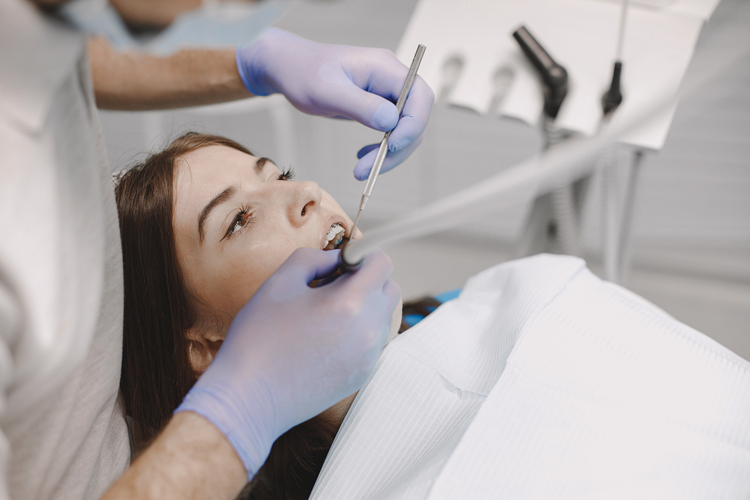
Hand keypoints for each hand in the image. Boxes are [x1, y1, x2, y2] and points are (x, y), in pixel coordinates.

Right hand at [176, 248, 399, 477]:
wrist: (250, 397)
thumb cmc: (259, 338)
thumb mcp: (280, 282)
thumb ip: (315, 258)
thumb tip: (337, 259)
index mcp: (350, 302)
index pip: (382, 264)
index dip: (362, 256)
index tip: (342, 262)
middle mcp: (368, 330)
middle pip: (389, 290)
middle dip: (367, 280)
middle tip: (332, 285)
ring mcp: (369, 356)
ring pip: (382, 317)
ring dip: (364, 307)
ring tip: (325, 314)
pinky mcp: (362, 375)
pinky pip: (373, 341)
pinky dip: (358, 331)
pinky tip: (326, 337)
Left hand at [236, 28, 433, 179]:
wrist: (289, 69)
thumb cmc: (304, 72)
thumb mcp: (328, 91)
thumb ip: (361, 106)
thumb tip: (391, 122)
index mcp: (384, 67)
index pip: (419, 96)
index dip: (413, 123)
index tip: (392, 146)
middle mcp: (390, 79)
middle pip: (415, 117)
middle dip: (398, 146)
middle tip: (370, 168)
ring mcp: (385, 93)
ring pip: (404, 129)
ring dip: (389, 153)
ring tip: (361, 169)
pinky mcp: (377, 106)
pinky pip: (391, 131)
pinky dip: (381, 149)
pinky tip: (363, 156)